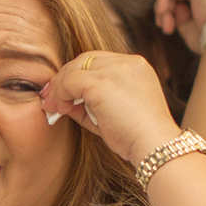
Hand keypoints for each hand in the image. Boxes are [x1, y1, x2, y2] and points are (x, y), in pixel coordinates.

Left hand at [40, 51, 182, 166]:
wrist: (155, 145)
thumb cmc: (137, 137)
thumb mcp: (114, 114)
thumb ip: (90, 104)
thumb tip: (64, 102)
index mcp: (136, 67)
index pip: (99, 62)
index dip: (79, 76)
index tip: (65, 95)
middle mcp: (127, 63)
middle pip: (85, 59)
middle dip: (64, 77)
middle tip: (50, 98)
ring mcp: (115, 69)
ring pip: (75, 67)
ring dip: (60, 86)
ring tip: (53, 107)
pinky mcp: (102, 82)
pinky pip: (70, 81)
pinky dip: (60, 94)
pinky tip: (60, 110)